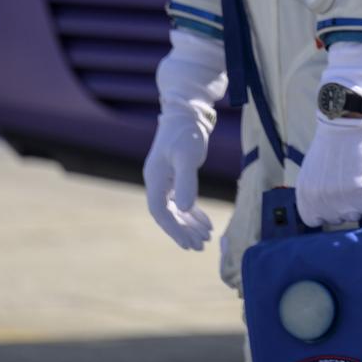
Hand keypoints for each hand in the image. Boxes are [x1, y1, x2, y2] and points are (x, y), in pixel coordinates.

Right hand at [144, 113, 215, 249]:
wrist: (187, 115)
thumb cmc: (186, 133)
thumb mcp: (188, 157)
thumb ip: (186, 182)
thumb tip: (185, 208)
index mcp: (155, 179)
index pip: (160, 212)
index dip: (174, 229)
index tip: (187, 243)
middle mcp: (157, 183)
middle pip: (168, 214)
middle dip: (183, 231)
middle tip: (199, 247)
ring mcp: (166, 181)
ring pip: (177, 209)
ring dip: (190, 224)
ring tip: (207, 238)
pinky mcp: (176, 177)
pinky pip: (183, 201)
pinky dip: (194, 212)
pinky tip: (206, 222)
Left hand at [296, 116, 361, 225]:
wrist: (345, 124)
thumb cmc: (330, 146)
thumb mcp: (312, 172)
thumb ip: (314, 194)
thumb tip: (322, 212)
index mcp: (304, 196)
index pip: (313, 221)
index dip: (325, 213)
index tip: (334, 203)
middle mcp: (318, 200)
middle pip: (336, 219)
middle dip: (344, 207)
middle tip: (349, 188)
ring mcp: (338, 197)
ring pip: (354, 216)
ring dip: (359, 203)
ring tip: (358, 183)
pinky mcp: (358, 192)